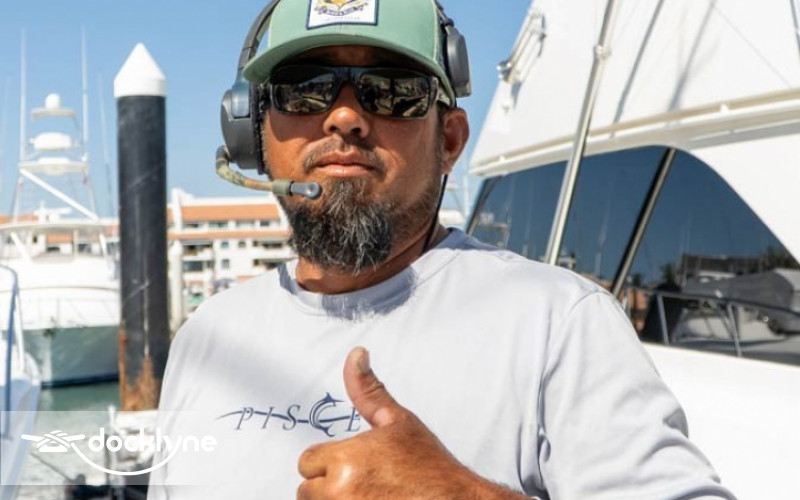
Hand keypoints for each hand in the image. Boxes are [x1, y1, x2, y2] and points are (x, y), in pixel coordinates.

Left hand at [296, 347, 528, 499]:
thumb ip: (368, 391)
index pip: (308, 461)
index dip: (330, 461)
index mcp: (346, 459)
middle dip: (330, 485)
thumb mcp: (398, 421)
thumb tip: (357, 355)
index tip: (356, 464)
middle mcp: (340, 491)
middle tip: (366, 482)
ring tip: (369, 495)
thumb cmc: (430, 467)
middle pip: (308, 489)